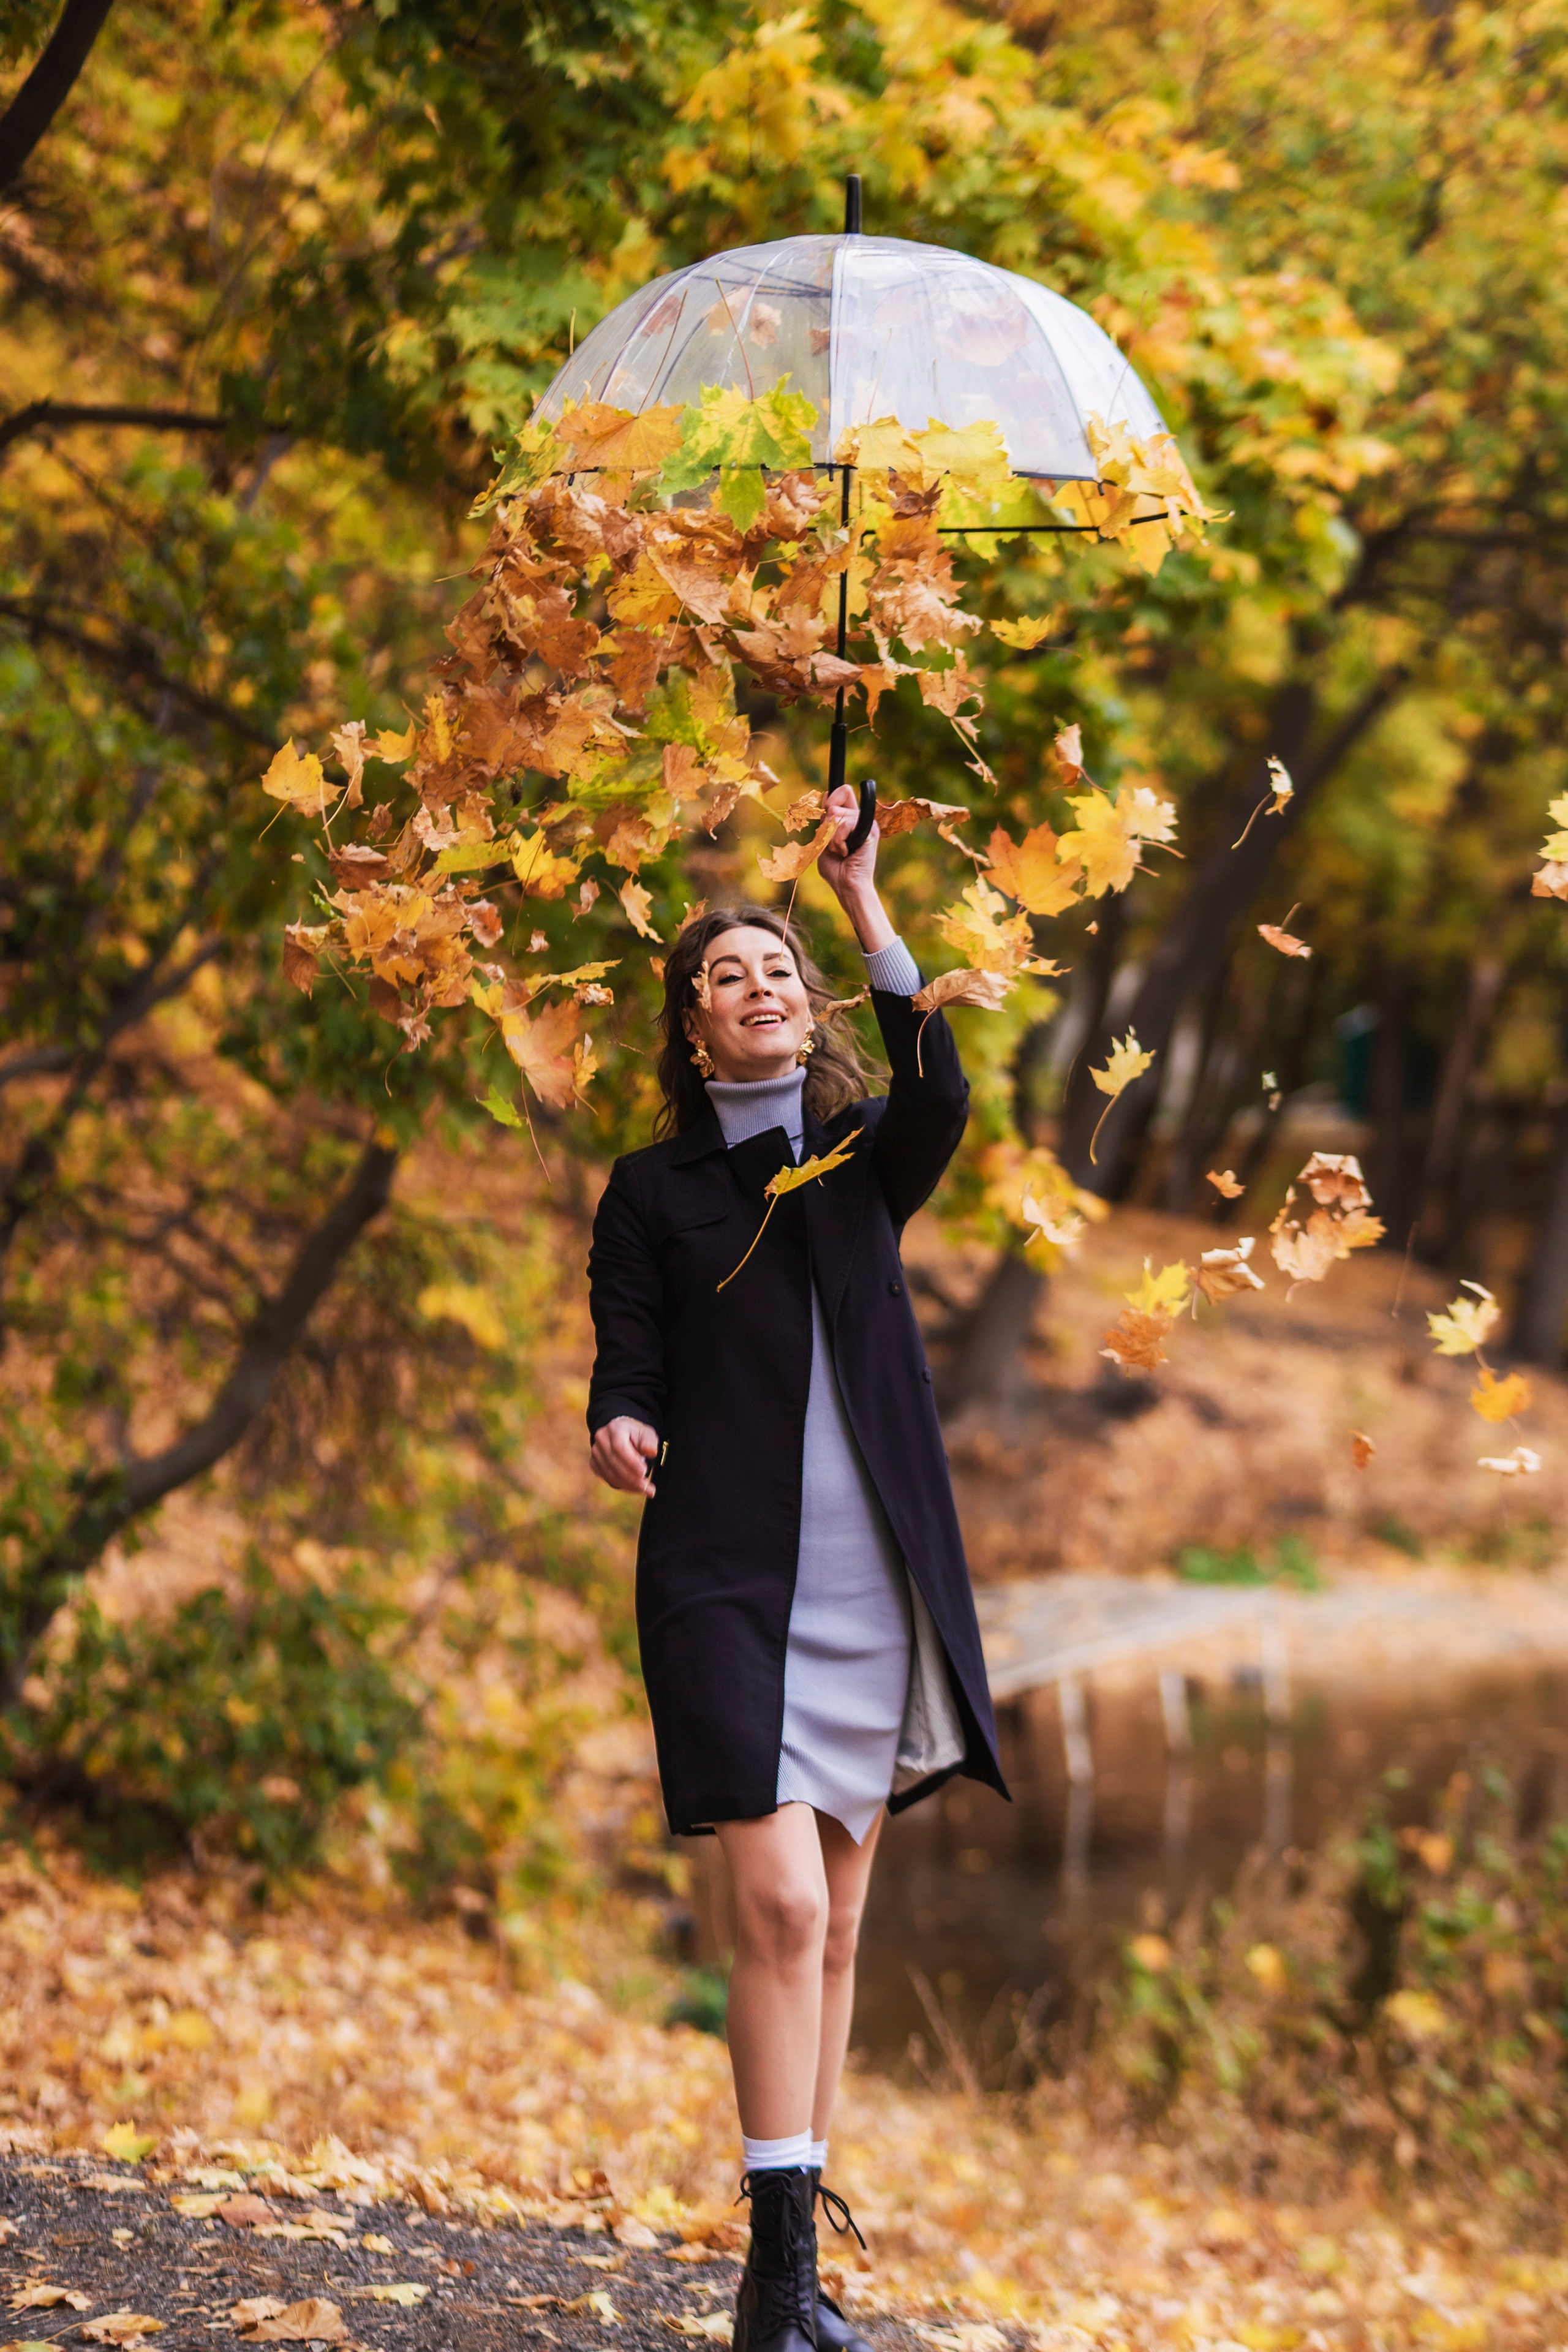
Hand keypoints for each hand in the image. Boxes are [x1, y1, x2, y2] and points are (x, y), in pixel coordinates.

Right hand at [590, 1416, 658, 1496]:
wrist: (620, 1434)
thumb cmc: (635, 1434)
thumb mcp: (646, 1433)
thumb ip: (649, 1442)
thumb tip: (652, 1452)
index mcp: (615, 1428)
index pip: (619, 1447)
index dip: (631, 1462)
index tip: (643, 1472)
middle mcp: (601, 1439)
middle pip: (614, 1462)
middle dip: (631, 1477)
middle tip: (647, 1486)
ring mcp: (595, 1452)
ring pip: (610, 1473)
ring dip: (628, 1484)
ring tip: (645, 1489)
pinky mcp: (594, 1463)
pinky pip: (607, 1478)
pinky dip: (622, 1485)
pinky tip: (635, 1487)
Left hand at [818, 783, 894, 952]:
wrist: (848, 886)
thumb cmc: (836, 869)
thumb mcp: (824, 840)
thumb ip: (825, 820)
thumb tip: (826, 795)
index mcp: (852, 818)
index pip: (843, 791)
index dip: (831, 799)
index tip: (827, 815)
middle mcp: (861, 818)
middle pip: (837, 800)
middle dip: (827, 825)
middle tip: (834, 844)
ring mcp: (867, 823)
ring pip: (837, 814)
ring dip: (831, 837)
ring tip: (840, 851)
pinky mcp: (870, 831)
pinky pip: (844, 825)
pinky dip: (838, 841)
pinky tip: (845, 853)